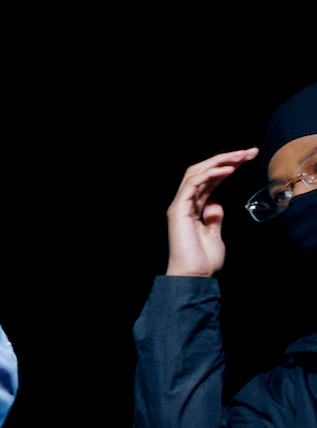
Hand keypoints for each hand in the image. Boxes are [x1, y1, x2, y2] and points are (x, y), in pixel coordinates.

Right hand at [165, 148, 257, 276]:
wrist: (193, 275)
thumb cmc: (203, 260)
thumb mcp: (215, 234)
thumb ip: (214, 218)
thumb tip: (216, 204)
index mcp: (193, 208)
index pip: (210, 179)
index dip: (229, 166)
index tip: (248, 158)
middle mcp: (185, 203)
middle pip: (203, 171)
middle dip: (226, 158)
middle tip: (249, 152)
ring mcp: (181, 205)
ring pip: (196, 173)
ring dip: (219, 161)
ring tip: (239, 156)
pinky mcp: (179, 210)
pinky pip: (192, 185)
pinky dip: (209, 175)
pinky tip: (226, 170)